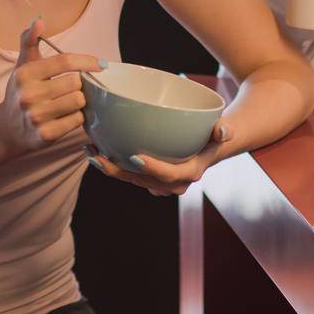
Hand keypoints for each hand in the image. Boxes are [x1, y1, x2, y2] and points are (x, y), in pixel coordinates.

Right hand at [0, 17, 103, 155]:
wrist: (7, 128)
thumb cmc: (20, 91)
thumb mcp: (22, 65)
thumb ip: (29, 40)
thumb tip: (39, 19)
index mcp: (25, 74)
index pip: (65, 61)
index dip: (87, 61)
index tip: (100, 64)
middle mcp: (28, 94)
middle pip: (75, 82)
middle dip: (80, 84)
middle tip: (74, 87)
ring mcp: (36, 116)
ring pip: (78, 101)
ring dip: (79, 101)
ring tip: (70, 101)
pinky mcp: (45, 135)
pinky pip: (76, 121)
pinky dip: (77, 118)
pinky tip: (66, 116)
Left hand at [85, 119, 232, 196]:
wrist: (208, 146)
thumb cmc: (212, 135)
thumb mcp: (221, 131)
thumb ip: (223, 130)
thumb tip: (223, 129)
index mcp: (189, 173)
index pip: (169, 175)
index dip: (152, 169)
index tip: (135, 156)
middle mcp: (172, 184)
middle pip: (142, 181)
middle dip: (118, 171)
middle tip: (98, 156)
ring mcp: (158, 183)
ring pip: (130, 179)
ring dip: (108, 168)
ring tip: (90, 151)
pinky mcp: (148, 178)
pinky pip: (128, 174)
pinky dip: (111, 164)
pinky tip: (94, 150)